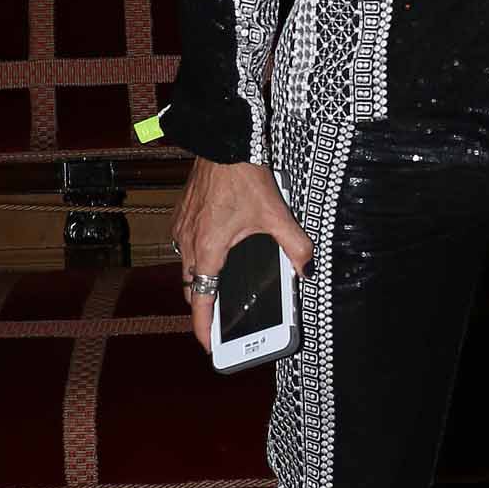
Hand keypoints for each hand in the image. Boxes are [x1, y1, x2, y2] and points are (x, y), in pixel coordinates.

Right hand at [170, 159, 314, 353]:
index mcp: (209, 249)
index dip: (203, 328)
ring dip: (199, 280)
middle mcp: (190, 243)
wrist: (221, 142)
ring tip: (219, 288)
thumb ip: (295, 246)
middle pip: (191, 288)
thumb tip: (306, 269)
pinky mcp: (182, 215)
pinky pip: (186, 246)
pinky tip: (217, 251)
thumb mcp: (276, 214)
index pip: (200, 301)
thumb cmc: (242, 175)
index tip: (209, 345)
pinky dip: (198, 256)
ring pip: (187, 267)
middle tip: (219, 319)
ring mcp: (182, 228)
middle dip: (203, 306)